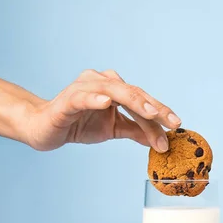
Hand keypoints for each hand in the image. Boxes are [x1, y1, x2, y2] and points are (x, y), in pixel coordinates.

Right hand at [24, 69, 180, 151]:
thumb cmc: (79, 124)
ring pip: (114, 91)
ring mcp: (84, 88)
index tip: (177, 125)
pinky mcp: (68, 100)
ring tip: (150, 113)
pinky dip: (96, 99)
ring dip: (134, 102)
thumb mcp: (113, 129)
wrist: (45, 130)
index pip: (142, 99)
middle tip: (171, 123)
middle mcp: (101, 82)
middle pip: (133, 93)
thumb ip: (136, 130)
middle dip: (154, 109)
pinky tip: (107, 103)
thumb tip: (161, 140)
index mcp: (114, 87)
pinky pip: (84, 97)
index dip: (160, 112)